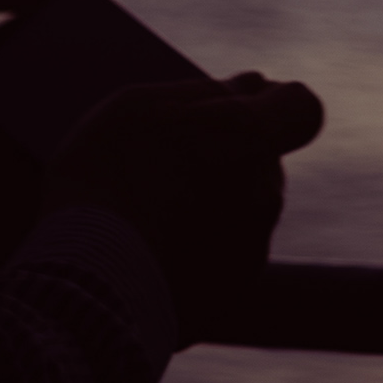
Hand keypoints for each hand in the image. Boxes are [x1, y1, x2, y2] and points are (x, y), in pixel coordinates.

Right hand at [45, 74, 324, 339]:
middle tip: (160, 162)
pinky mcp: (228, 296)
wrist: (83, 284)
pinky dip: (195, 248)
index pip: (300, 107)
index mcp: (249, 140)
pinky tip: (147, 248)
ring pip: (242, 209)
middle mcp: (264, 197)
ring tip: (143, 210)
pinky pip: (222, 256)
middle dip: (226, 154)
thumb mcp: (137, 109)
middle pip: (261, 159)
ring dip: (208, 203)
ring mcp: (251, 251)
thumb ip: (201, 92)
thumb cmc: (104, 180)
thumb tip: (249, 86)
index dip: (272, 102)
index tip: (238, 104)